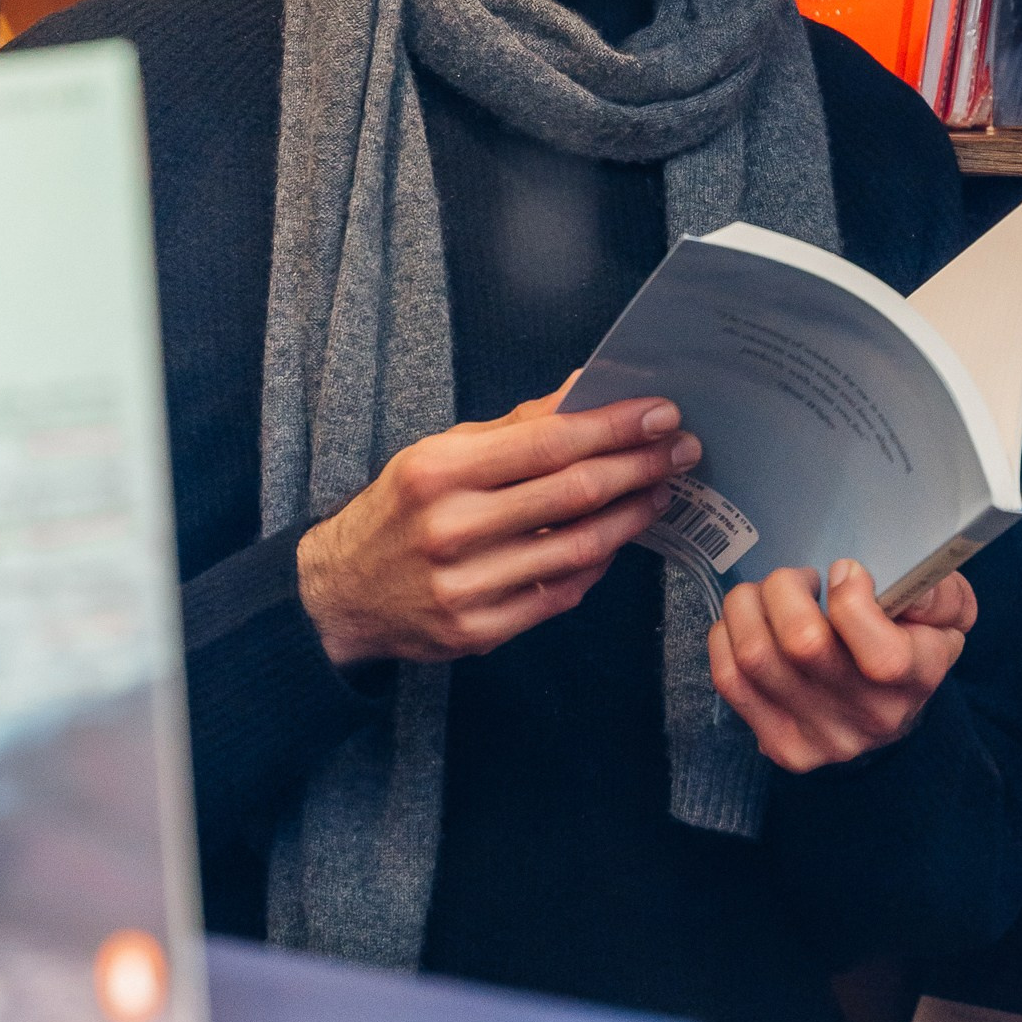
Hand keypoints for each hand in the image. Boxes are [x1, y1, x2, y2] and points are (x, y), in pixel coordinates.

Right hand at [297, 390, 700, 667]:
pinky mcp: (479, 631)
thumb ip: (516, 427)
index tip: (660, 413)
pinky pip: (560, 594)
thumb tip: (585, 391)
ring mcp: (466, 586)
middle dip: (640, 466)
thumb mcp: (441, 454)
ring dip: (631, 516)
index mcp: (439, 472)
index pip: (548, 442)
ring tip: (659, 491)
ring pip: (578, 548)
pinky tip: (616, 539)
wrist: (341, 594)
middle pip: (573, 494)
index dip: (614, 427)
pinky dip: (597, 564)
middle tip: (680, 449)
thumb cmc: (400, 512)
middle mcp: (451, 529)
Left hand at [710, 561, 973, 773]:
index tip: (845, 571)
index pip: (881, 656)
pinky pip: (729, 680)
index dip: (851, 598)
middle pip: (803, 644)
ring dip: (748, 605)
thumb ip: (936, 593)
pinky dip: (727, 635)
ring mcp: (822, 740)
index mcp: (917, 680)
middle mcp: (870, 719)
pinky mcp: (781, 746)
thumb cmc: (914, 644)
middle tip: (800, 580)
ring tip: (768, 596)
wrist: (892, 712)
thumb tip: (892, 589)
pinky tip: (749, 623)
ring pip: (755, 656)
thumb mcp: (946, 612)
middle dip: (786, 588)